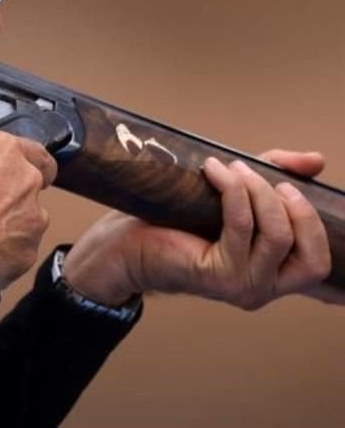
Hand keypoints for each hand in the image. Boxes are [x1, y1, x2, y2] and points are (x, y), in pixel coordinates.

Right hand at [0, 126, 56, 288]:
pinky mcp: (27, 253)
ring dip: (8, 223)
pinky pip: (19, 249)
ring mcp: (31, 220)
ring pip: (28, 218)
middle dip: (12, 191)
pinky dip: (3, 251)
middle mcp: (26, 182)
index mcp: (2, 151)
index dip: (18, 159)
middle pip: (32, 183)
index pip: (33, 149)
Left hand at [63, 150, 333, 308]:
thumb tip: (316, 160)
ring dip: (259, 192)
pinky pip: (240, 226)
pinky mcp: (217, 276)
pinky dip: (233, 191)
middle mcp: (263, 289)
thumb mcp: (236, 193)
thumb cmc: (179, 219)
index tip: (299, 191)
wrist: (127, 242)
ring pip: (276, 235)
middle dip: (295, 207)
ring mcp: (242, 286)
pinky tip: (215, 171)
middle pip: (308, 251)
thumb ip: (275, 176)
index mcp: (273, 275)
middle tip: (269, 179)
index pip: (318, 267)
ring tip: (235, 168)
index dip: (322, 231)